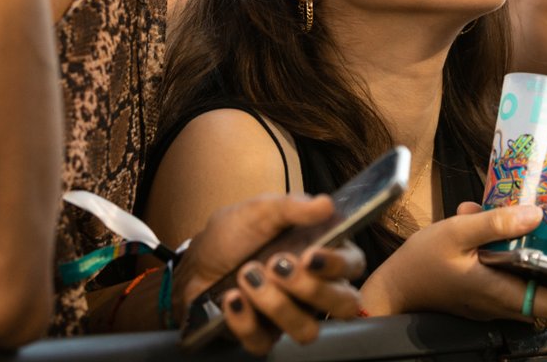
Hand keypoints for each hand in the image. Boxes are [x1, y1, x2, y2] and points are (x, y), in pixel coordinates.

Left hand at [174, 195, 364, 355]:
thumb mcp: (259, 211)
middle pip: (344, 304)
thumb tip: (326, 204)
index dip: (337, 264)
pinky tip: (231, 297)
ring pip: (307, 330)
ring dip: (277, 304)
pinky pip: (264, 342)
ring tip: (247, 276)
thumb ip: (292, 207)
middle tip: (277, 265)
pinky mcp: (262, 335)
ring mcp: (290, 314)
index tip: (310, 255)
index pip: (353, 265)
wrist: (194, 263)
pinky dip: (245, 320)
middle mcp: (314, 288)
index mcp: (322, 253)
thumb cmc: (234, 235)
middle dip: (311, 288)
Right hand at [360, 204, 546, 324]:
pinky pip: (531, 290)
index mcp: (503, 293)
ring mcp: (503, 302)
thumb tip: (538, 212)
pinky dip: (546, 273)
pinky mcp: (496, 294)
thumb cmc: (422, 263)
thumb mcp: (455, 233)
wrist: (396, 289)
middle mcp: (509, 303)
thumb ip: (495, 223)